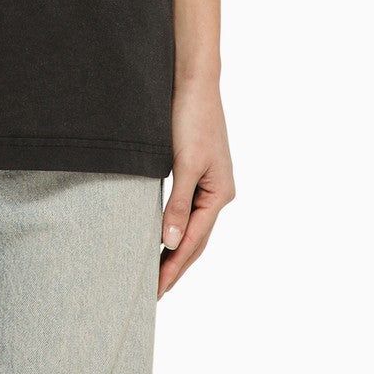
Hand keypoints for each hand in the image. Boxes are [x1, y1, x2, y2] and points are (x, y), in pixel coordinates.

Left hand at [159, 79, 234, 297]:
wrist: (193, 82)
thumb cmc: (192, 118)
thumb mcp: (185, 164)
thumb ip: (178, 205)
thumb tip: (170, 242)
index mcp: (220, 194)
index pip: (194, 241)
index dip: (175, 266)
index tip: (157, 289)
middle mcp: (218, 193)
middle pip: (196, 239)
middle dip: (176, 265)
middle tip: (154, 291)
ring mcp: (209, 182)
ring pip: (192, 226)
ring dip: (176, 249)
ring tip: (158, 272)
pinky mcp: (196, 170)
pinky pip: (187, 209)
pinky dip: (176, 227)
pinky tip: (163, 234)